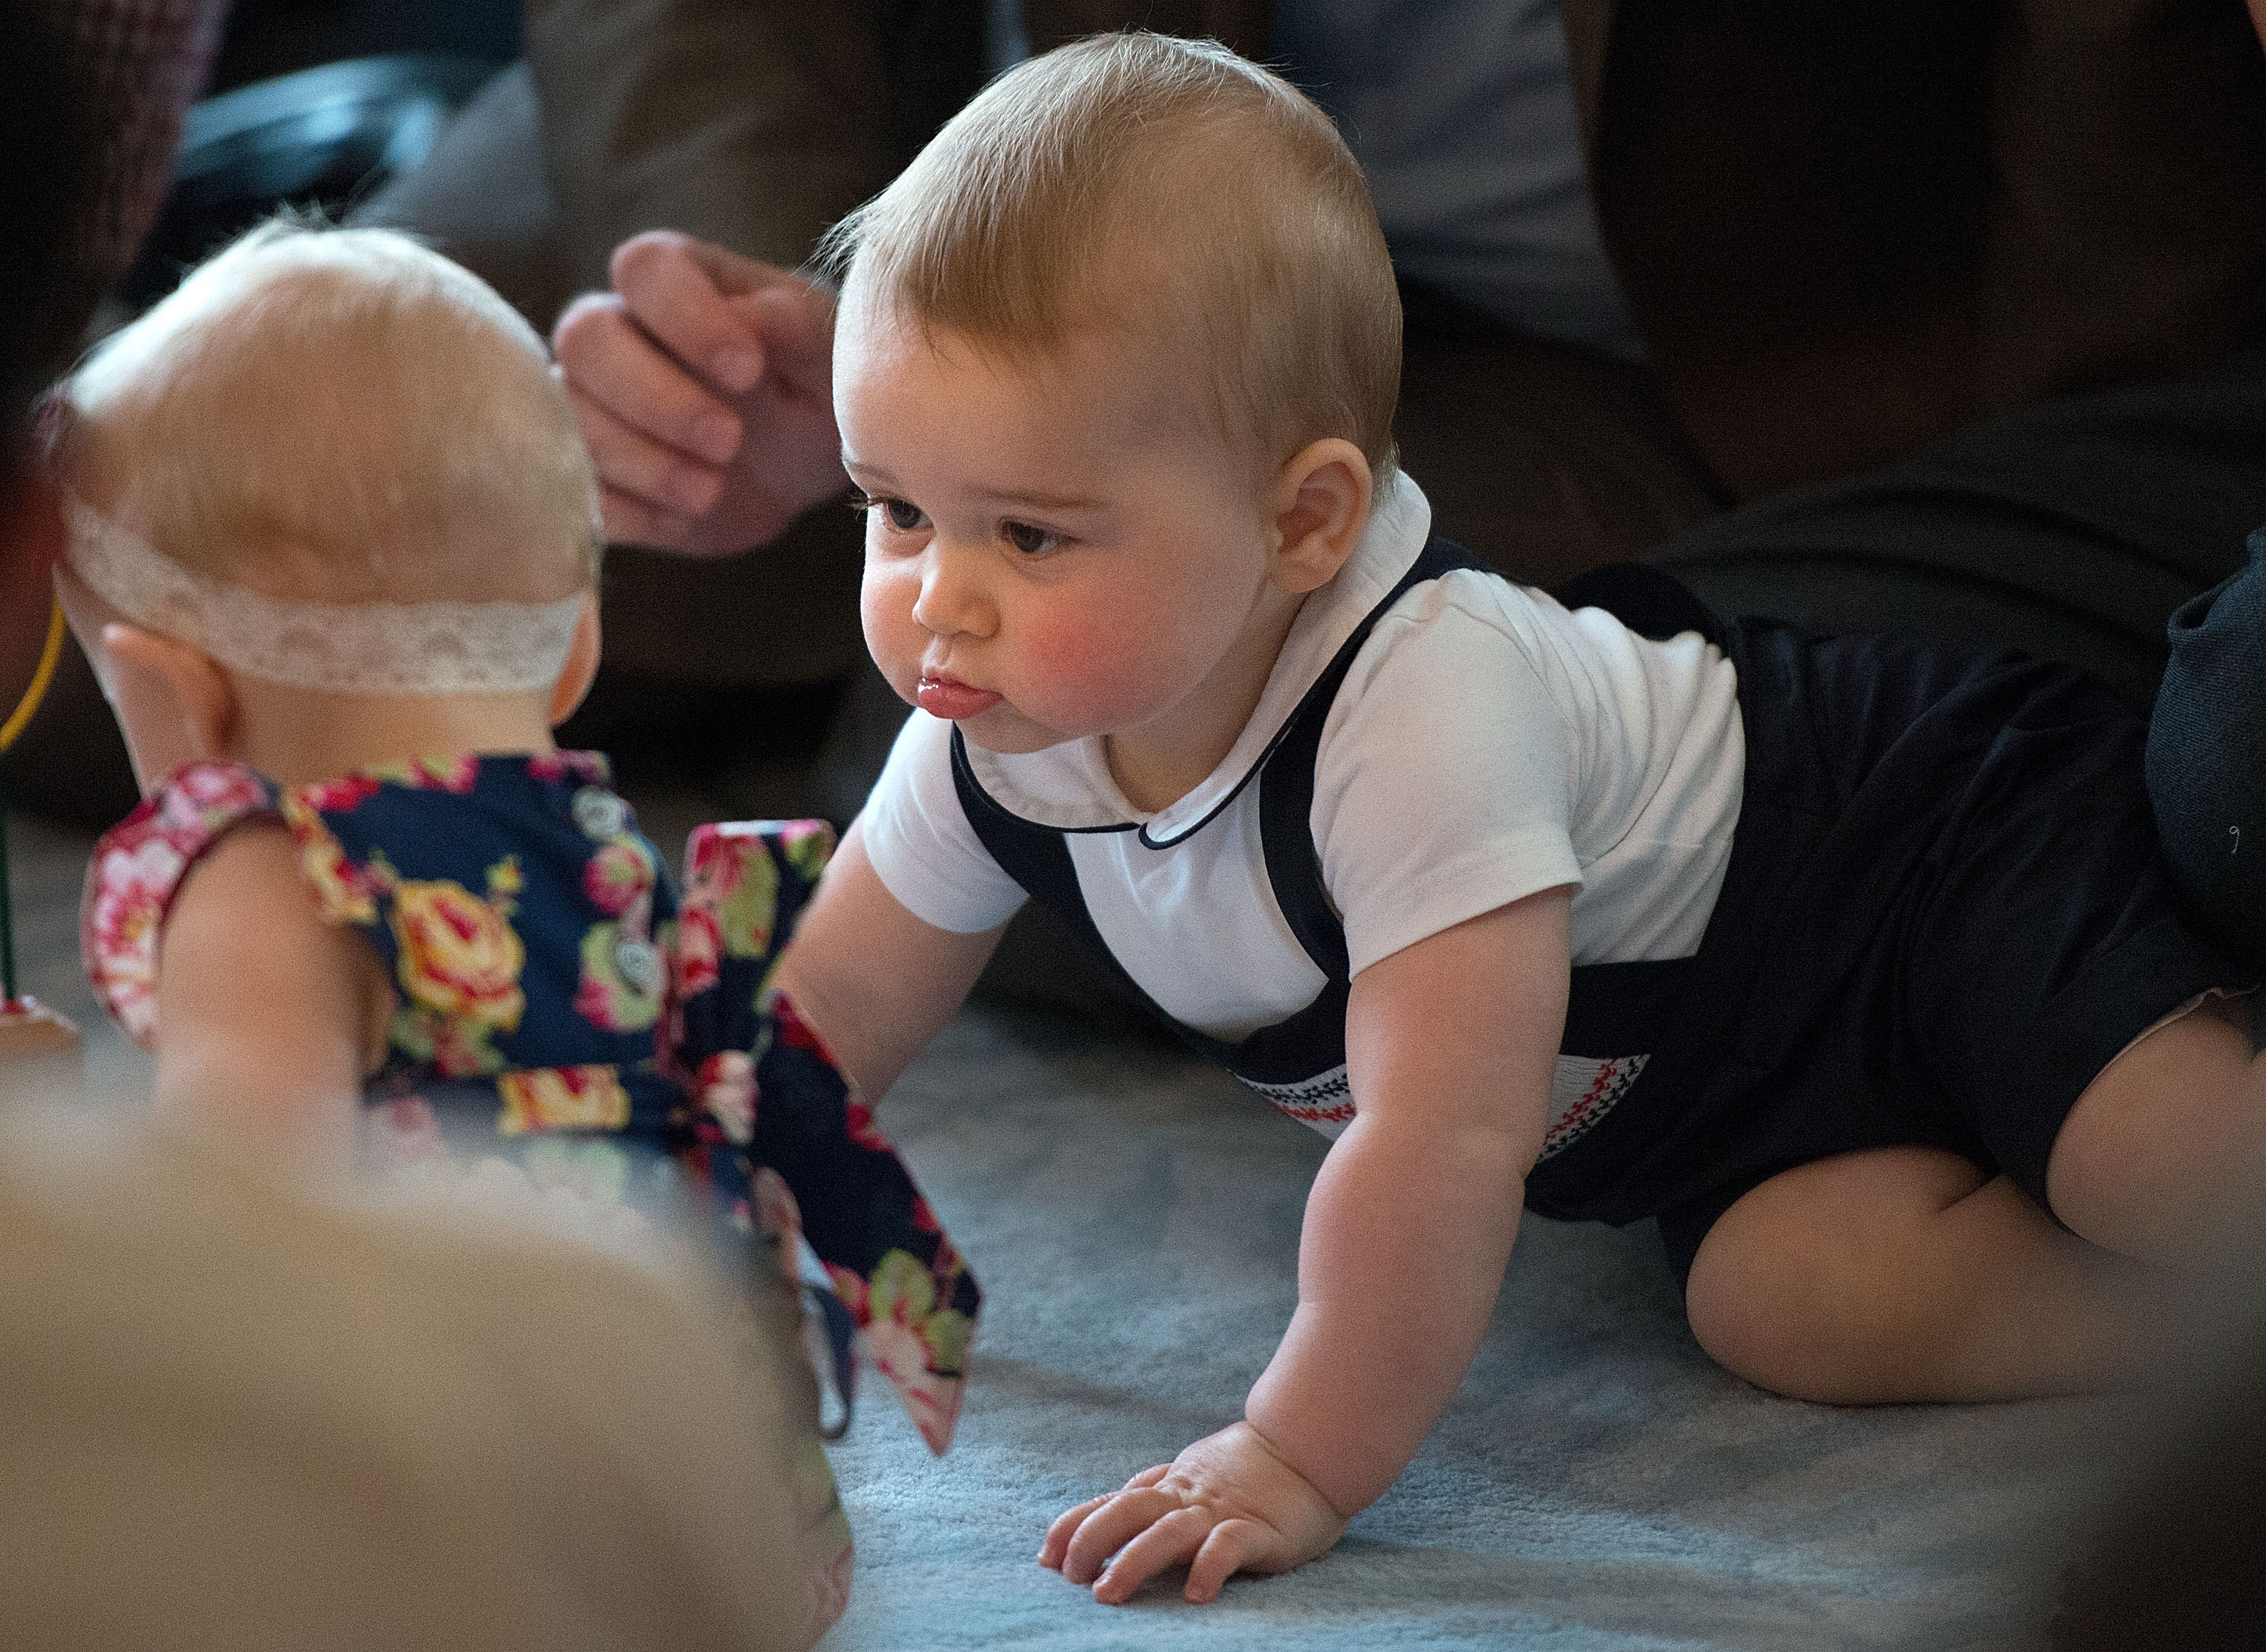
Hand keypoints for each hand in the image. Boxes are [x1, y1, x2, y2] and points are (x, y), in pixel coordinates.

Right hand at [551, 231, 846, 555]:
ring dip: (643, 462)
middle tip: (729, 440)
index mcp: (675, 281)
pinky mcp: (594, 472)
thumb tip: (744, 317)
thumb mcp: (822, 347)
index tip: (748, 371)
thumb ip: (789, 323)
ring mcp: (594, 402)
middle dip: (654, 397)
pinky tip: (683, 518)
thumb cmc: (812, 382)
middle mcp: (617, 331)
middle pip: (584, 340)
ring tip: (710, 492)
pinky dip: (627, 511)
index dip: (685, 316)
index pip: (644, 268)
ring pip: (572, 418)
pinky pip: (577, 488)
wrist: (805, 464)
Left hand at [1038, 1422, 1347, 1604]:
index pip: (1112, 1502)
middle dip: (1092, 1541)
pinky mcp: (1260, 1530)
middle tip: (1068, 1576)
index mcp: (1170, 1487)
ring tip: (1107, 1593)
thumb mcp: (1191, 1477)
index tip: (1046, 1556)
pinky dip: (1209, 1566)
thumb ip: (1153, 1494)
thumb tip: (1103, 1514)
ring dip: (1133, 1561)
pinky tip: (1195, 1595)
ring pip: (1168, 1531)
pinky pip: (1229, 1546)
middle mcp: (1187, 1497)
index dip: (1075, 1525)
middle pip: (1128, 1511)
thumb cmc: (1248, 1471)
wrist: (1311, 1448)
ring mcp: (1221, 1512)